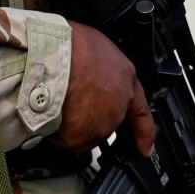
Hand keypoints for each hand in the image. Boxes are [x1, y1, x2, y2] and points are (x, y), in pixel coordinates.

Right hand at [51, 24, 154, 156]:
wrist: (55, 60)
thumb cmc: (70, 45)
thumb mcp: (92, 47)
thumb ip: (94, 67)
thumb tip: (83, 72)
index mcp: (125, 78)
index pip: (140, 111)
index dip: (143, 132)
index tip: (146, 147)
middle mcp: (119, 104)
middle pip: (107, 121)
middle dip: (90, 119)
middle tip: (69, 108)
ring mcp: (104, 123)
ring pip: (86, 132)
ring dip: (72, 125)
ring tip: (53, 105)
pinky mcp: (84, 137)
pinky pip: (67, 140)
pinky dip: (56, 135)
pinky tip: (48, 117)